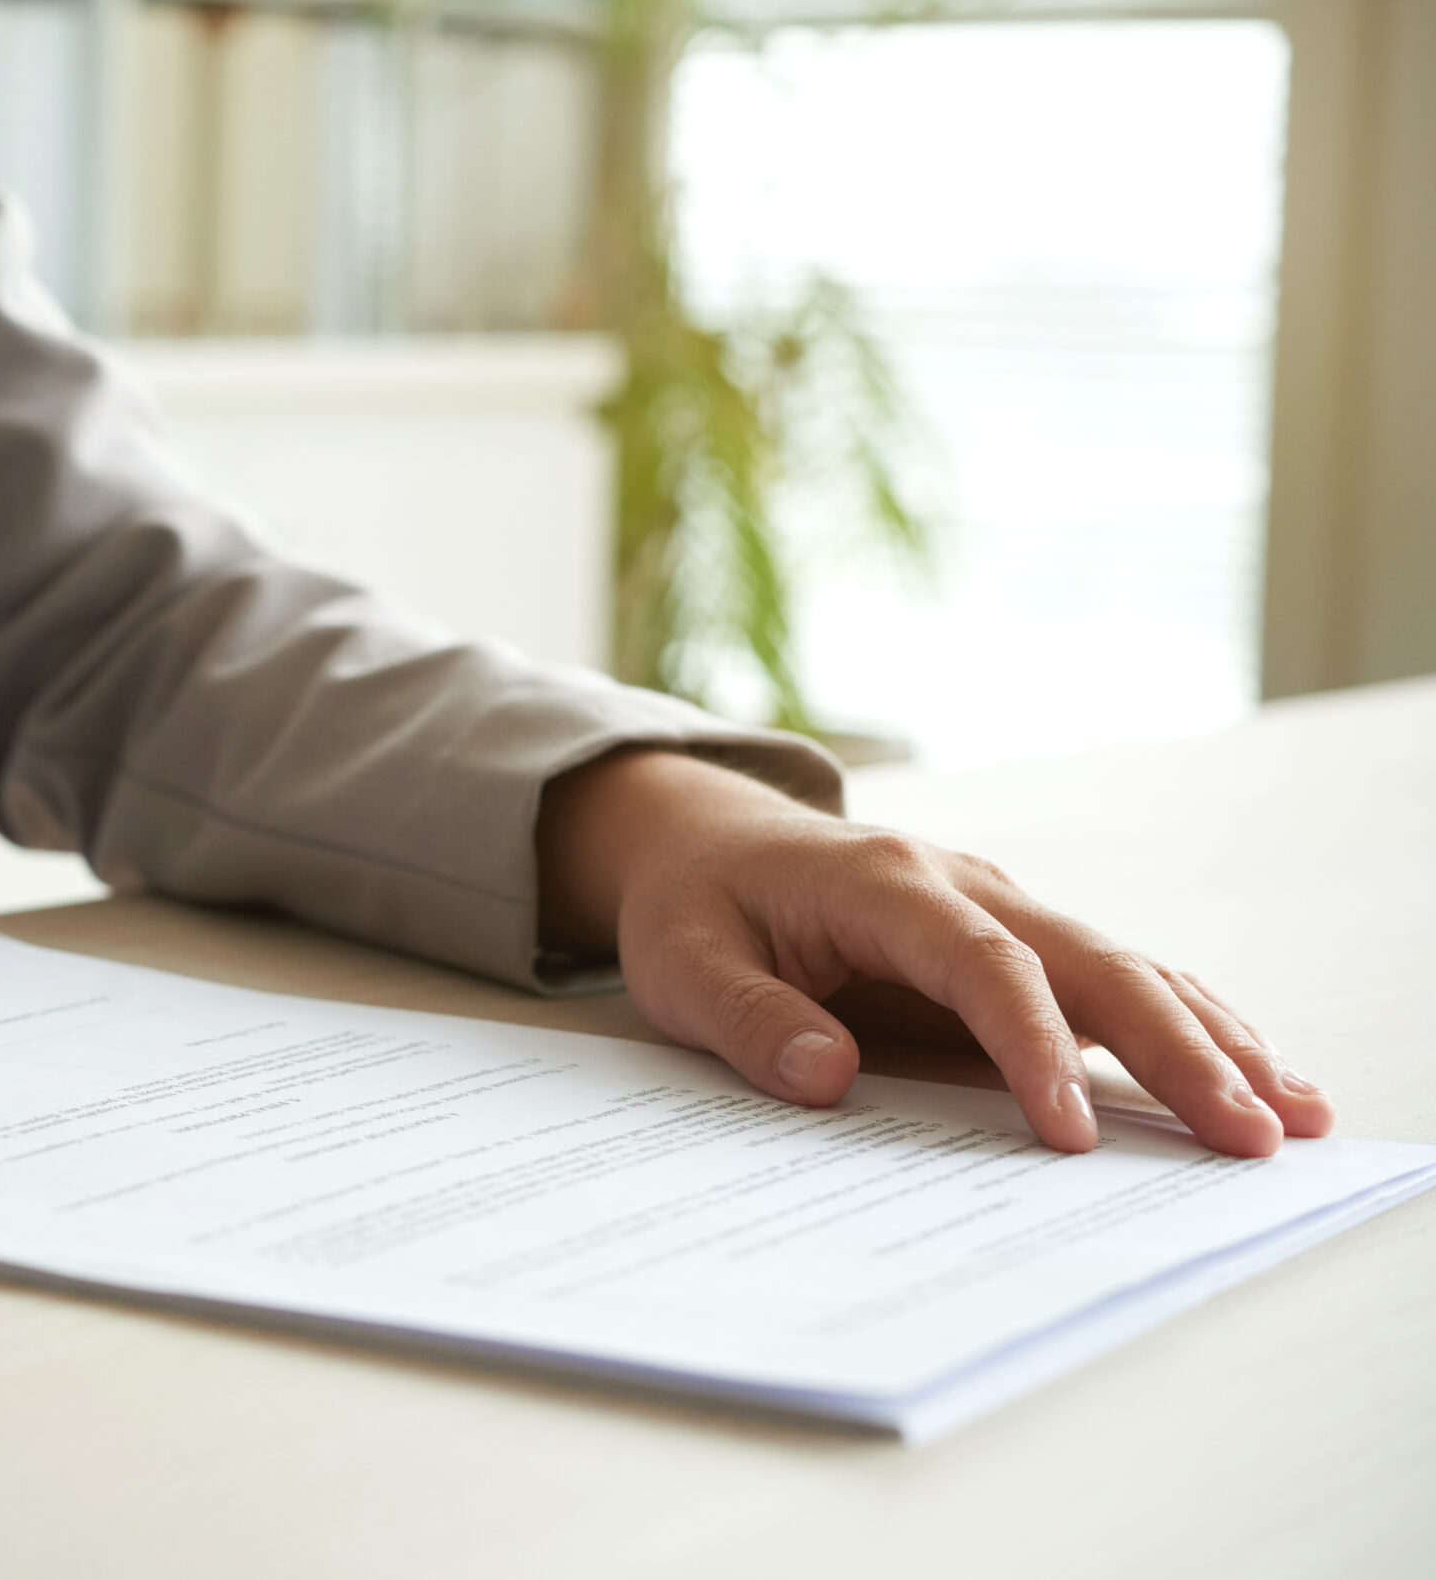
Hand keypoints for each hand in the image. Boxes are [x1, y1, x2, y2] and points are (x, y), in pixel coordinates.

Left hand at [536, 749, 1333, 1155]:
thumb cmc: (694, 904)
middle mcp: (963, 885)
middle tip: (1246, 1134)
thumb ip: (750, 1019)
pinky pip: (1111, 981)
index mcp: (883, 884)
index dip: (1033, 1046)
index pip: (982, 965)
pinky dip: (1187, 1026)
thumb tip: (825, 1078)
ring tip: (1291, 1116)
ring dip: (1210, 1038)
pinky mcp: (1012, 942)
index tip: (1068, 1132)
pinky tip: (1251, 1077)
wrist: (703, 840)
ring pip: (1125, 968)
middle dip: (1176, 1049)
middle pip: (1091, 963)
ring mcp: (999, 908)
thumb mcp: (682, 963)